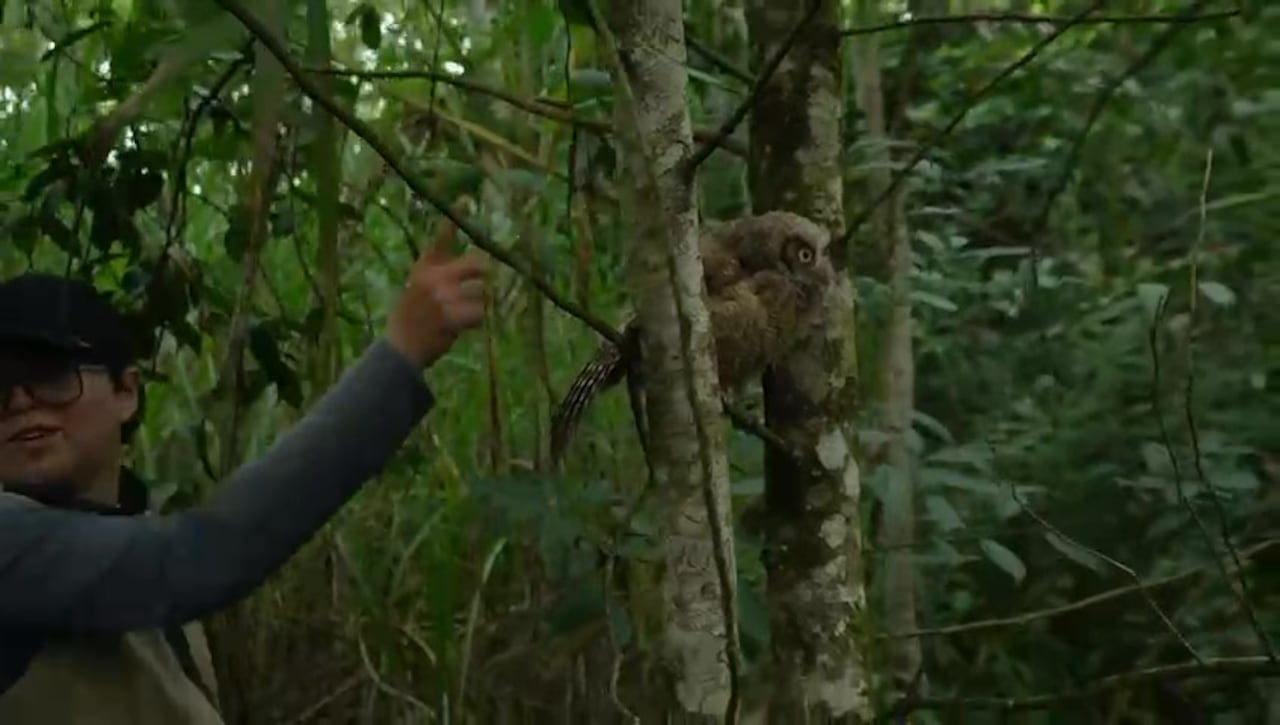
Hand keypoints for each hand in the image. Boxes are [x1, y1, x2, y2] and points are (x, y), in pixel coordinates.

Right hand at [385, 224, 487, 367]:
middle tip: (478, 285)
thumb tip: (468, 253)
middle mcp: (434, 277)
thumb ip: (441, 266)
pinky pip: (479, 314)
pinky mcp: (450, 316)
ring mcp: (442, 297)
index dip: (454, 220)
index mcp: (425, 267)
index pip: (441, 239)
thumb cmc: (414, 313)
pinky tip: (461, 327)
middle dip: (483, 274)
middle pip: (478, 264)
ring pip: (482, 293)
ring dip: (476, 306)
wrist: (401, 345)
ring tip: (459, 314)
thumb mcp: (420, 283)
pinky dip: (475, 322)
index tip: (465, 199)